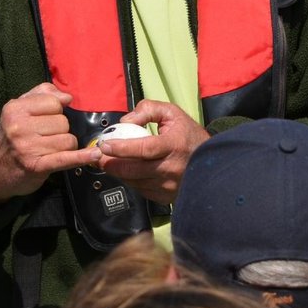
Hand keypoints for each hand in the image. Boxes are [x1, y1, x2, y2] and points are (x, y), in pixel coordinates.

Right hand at [0, 82, 101, 202]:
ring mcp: (28, 147)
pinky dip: (82, 157)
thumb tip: (67, 96)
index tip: (46, 120)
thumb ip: (42, 94)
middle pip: (63, 122)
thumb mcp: (19, 109)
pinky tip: (94, 154)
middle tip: (45, 138)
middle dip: (60, 130)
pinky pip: (66, 158)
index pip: (54, 102)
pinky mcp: (36, 166)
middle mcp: (19, 127)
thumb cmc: (11, 137)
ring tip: (50, 150)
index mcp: (15, 109)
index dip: (55, 111)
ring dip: (65, 146)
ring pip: (68, 140)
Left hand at [95, 100, 209, 203]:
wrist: (210, 160)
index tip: (104, 145)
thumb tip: (125, 122)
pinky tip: (127, 171)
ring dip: (117, 172)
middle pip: (133, 170)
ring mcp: (168, 186)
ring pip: (133, 181)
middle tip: (97, 157)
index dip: (121, 148)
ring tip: (109, 162)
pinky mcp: (165, 196)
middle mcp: (171, 169)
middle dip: (110, 164)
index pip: (143, 149)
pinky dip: (130, 180)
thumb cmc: (188, 135)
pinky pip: (140, 190)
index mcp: (174, 146)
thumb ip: (147, 110)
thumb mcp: (171, 113)